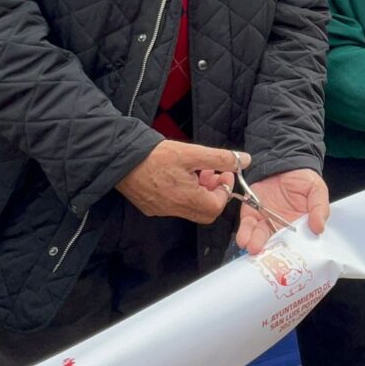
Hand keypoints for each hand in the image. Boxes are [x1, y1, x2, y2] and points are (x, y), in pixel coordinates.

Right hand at [116, 140, 243, 222]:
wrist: (119, 158)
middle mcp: (174, 210)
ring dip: (199, 192)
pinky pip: (174, 205)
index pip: (216, 207)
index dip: (224, 191)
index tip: (223, 173)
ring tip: (195, 171)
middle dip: (213, 193)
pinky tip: (178, 175)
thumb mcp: (192, 153)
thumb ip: (221, 158)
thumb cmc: (156, 155)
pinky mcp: (150, 206)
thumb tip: (245, 160)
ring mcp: (160, 210)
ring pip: (189, 208)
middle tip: (211, 173)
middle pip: (205, 212)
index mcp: (186, 199)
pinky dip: (184, 193)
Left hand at [235, 169, 329, 252]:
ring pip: (259, 239)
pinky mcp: (251, 215)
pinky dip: (244, 234)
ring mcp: (265, 223)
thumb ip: (320, 207)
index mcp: (300, 227)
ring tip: (254, 248)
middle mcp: (281, 229)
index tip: (290, 260)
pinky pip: (246, 227)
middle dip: (270, 253)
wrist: (283, 163)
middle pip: (276, 246)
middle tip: (268, 259)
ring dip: (256, 245)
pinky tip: (244, 239)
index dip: (293, 253)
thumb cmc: (303, 179)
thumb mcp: (317, 190)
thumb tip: (319, 228)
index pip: (297, 244)